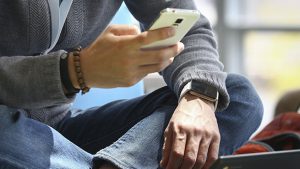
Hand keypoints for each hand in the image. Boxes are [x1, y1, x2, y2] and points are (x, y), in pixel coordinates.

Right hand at [69, 24, 183, 88]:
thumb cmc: (98, 49)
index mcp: (125, 45)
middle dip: (173, 49)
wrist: (86, 71)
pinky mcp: (130, 81)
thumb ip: (128, 30)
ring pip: (156, 67)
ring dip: (167, 60)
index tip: (173, 32)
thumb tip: (144, 34)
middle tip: (179, 45)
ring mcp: (131, 73)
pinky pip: (147, 73)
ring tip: (172, 54)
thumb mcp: (110, 32)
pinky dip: (154, 67)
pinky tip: (157, 62)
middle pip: (159, 55)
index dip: (163, 34)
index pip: (149, 39)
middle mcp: (130, 60)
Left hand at [160, 93, 219, 168]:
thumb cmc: (182, 116)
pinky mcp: (216, 137)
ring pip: (201, 160)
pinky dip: (207, 166)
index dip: (172, 166)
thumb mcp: (170, 128)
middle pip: (189, 159)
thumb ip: (167, 147)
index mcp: (179, 129)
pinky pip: (213, 156)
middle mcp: (194, 131)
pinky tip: (200, 167)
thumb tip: (164, 164)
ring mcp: (206, 134)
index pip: (176, 153)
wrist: (198, 101)